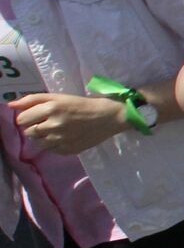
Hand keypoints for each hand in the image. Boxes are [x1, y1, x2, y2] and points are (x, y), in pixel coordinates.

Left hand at [9, 93, 129, 153]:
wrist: (108, 117)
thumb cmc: (82, 104)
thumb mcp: (59, 97)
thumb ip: (32, 99)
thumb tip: (10, 106)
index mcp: (51, 108)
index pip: (22, 119)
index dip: (27, 117)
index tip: (37, 115)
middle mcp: (53, 124)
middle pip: (28, 132)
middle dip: (35, 127)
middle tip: (48, 122)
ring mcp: (60, 139)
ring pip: (37, 142)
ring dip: (43, 137)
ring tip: (56, 130)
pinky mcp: (67, 150)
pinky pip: (50, 149)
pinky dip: (54, 144)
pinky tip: (65, 137)